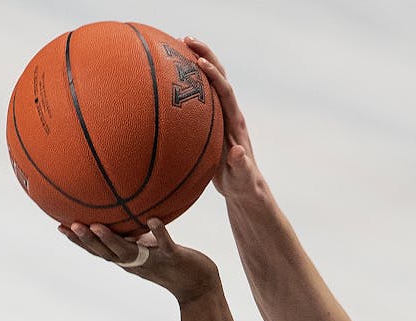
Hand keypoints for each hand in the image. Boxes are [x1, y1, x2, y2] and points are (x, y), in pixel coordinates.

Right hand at [60, 218, 218, 304]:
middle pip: (107, 253)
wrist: (198, 285)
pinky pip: (165, 244)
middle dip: (88, 241)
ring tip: (98, 225)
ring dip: (112, 239)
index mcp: (128, 260)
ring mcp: (154, 260)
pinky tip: (153, 220)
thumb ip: (133, 236)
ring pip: (129, 251)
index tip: (60, 227)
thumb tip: (120, 214)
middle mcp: (137, 262)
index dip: (79, 242)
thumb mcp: (148, 248)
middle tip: (71, 226)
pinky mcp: (174, 257)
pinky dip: (159, 233)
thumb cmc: (171, 263)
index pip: (98, 251)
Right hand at [184, 38, 260, 201]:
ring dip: (196, 61)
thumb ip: (241, 165)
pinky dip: (188, 81)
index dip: (214, 76)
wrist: (244, 187)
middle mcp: (230, 113)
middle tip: (186, 39)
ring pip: (209, 82)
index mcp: (235, 122)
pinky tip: (171, 75)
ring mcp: (221, 115)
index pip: (225, 92)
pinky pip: (200, 95)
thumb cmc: (243, 183)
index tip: (199, 62)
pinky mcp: (213, 121)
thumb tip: (238, 152)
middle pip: (219, 77)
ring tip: (178, 45)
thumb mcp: (242, 177)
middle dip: (205, 55)